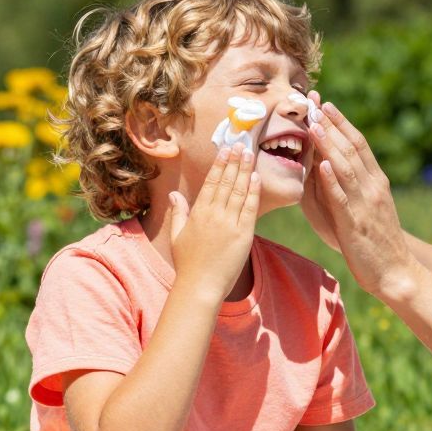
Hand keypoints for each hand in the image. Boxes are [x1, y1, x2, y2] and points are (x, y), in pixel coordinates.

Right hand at [164, 142, 260, 301]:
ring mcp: (230, 224)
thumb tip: (175, 194)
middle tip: (241, 145)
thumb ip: (179, 212)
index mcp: (198, 213)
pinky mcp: (244, 235)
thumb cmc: (188, 263)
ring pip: (239, 191)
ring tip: (250, 155)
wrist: (200, 286)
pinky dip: (254, 192)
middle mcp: (214, 215)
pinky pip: (250, 208)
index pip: (211, 182)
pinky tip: (256, 177)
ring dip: (245, 171)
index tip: (225, 150)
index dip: (219, 164)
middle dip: (234, 161)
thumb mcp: (177, 236)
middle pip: (226, 182)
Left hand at [308, 101, 417, 300]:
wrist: (396, 271)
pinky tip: (321, 164)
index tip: (325, 102)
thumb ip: (349, 186)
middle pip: (351, 148)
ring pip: (345, 167)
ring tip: (314, 124)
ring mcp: (365, 204)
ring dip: (329, 144)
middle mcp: (373, 186)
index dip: (341, 121)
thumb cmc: (375, 241)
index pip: (358, 143)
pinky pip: (342, 198)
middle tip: (314, 102)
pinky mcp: (355, 224)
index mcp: (375, 180)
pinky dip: (332, 180)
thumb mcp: (364, 207)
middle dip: (331, 124)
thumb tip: (324, 165)